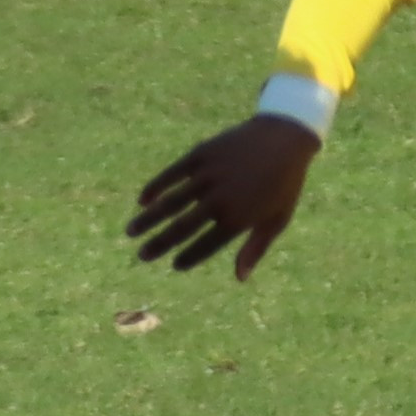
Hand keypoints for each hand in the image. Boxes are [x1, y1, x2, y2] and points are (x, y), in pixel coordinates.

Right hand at [129, 115, 319, 278]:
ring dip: (148, 218)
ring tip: (131, 231)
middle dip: (159, 244)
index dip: (189, 257)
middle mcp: (219, 198)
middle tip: (142, 256)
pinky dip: (156, 187)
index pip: (205, 245)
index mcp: (238, 218)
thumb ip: (255, 249)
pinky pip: (172, 173)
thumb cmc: (284, 184)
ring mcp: (208, 175)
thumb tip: (240, 278)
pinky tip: (142, 200)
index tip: (175, 265)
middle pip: (182, 227)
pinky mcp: (201, 154)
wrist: (284, 137)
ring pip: (171, 201)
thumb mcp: (276, 220)